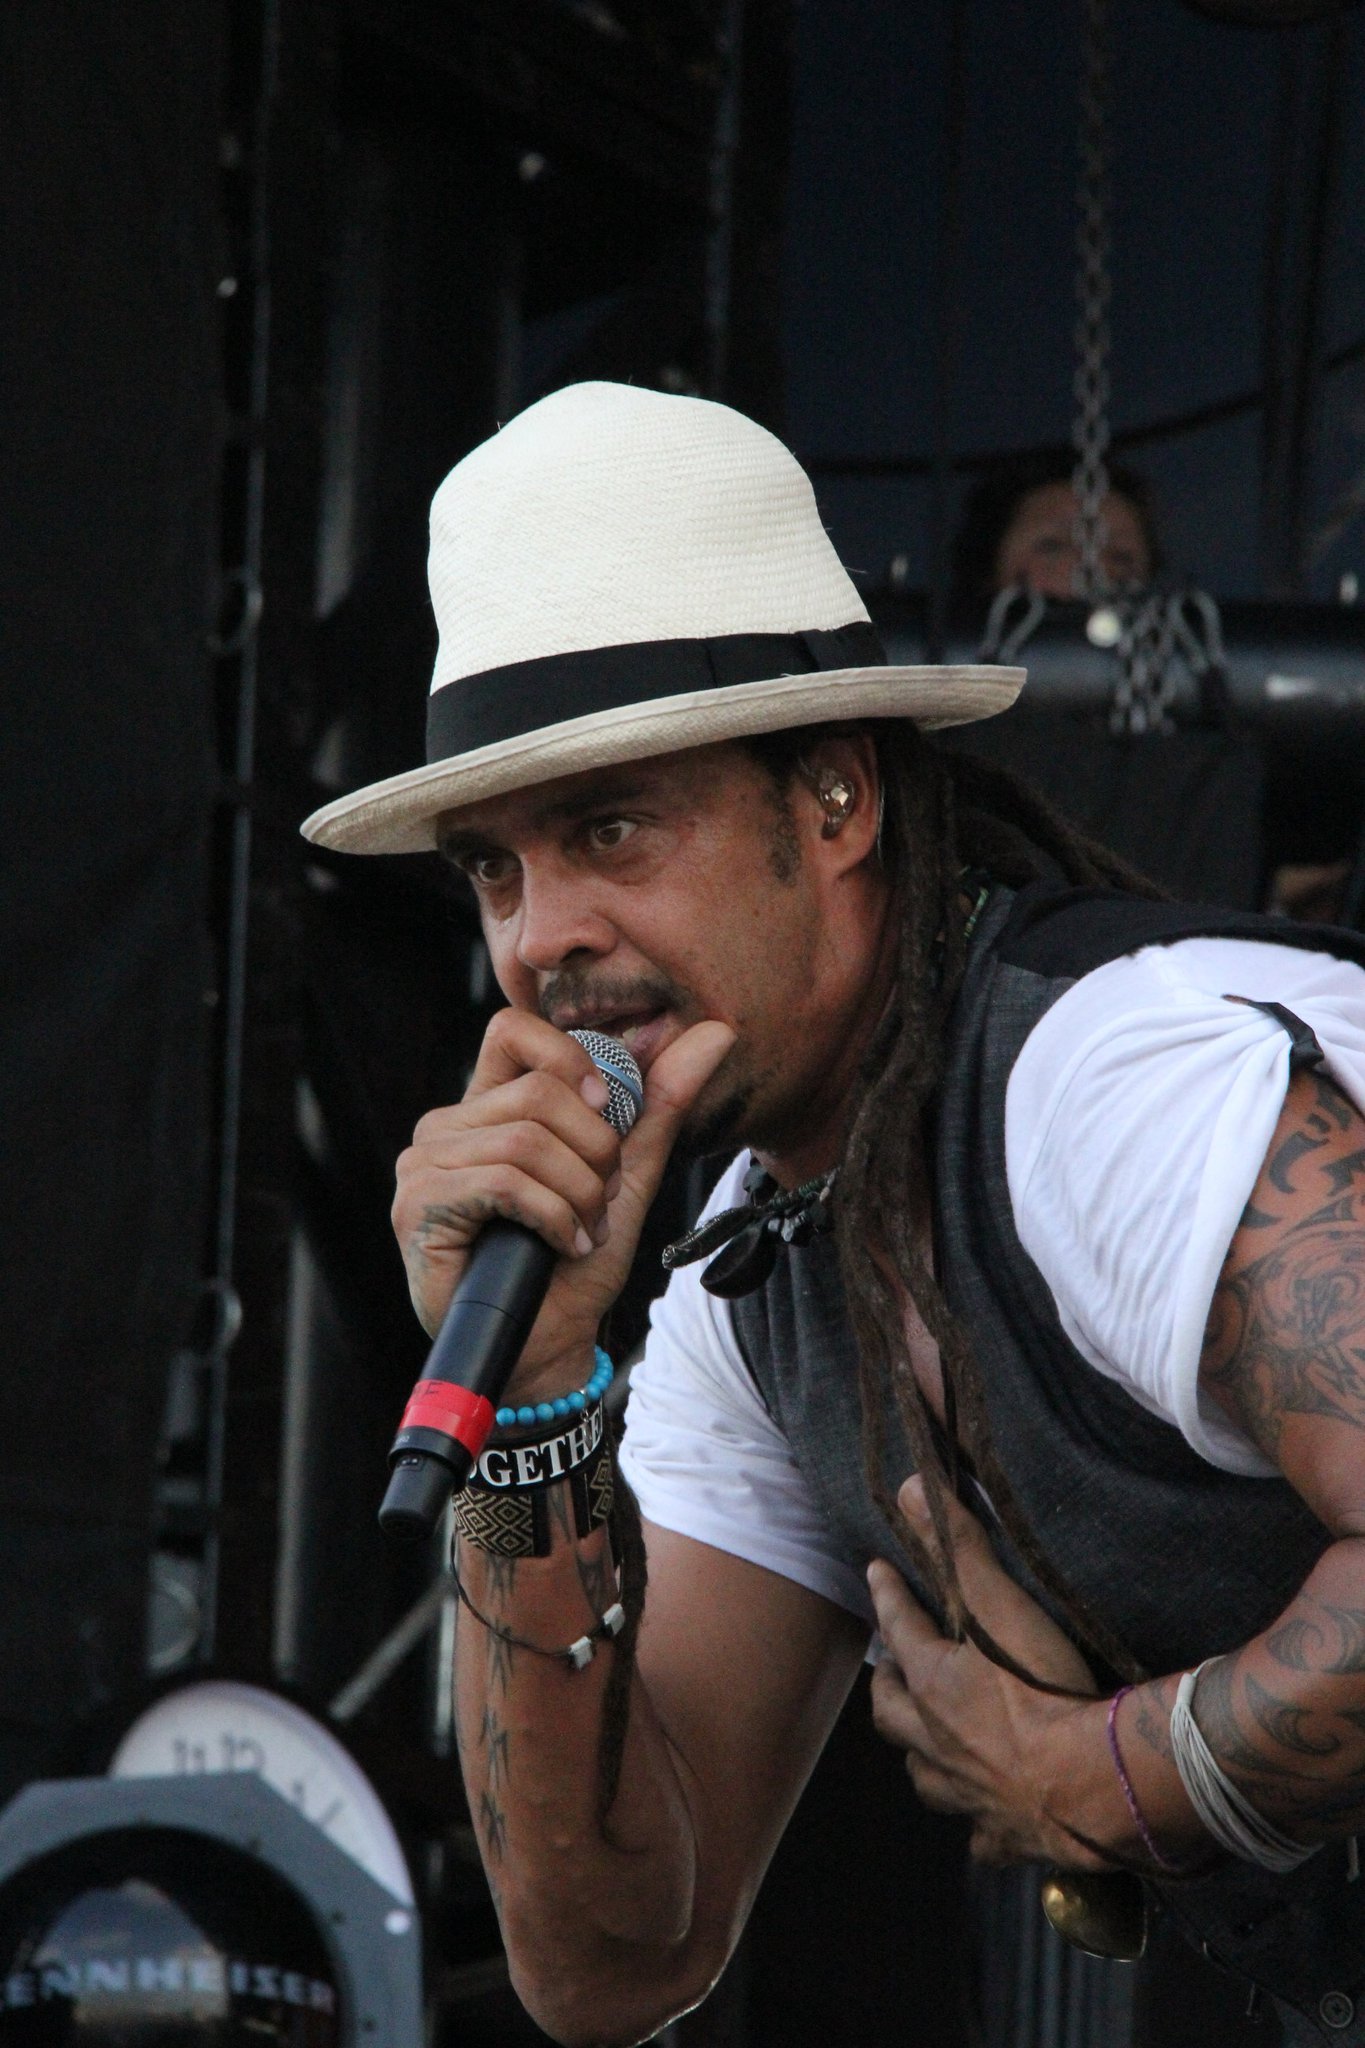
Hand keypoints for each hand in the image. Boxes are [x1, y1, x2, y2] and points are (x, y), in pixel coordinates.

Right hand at [391, 1009, 734, 1399]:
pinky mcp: (419, 1203)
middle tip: (601, 1200)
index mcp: (488, 1106)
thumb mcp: (630, 1171)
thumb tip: (716, 1032)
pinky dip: (554, 1216)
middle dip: (595, 1151)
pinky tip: (563, 1244)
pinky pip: (505, 1182)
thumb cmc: (578, 1261)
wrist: (553, 1344)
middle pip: (539, 1091)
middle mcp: (447, 1125)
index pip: (513, 1028)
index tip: (606, 1109)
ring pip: (527, 1139)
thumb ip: (662, 1102)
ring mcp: (425, 1163)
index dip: (570, 1057)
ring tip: (584, 1229)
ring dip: (579, 1192)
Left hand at [867, 1476, 1107, 1867]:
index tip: (877, 1571)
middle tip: (893, 1668)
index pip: (898, 1628)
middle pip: (892, 1712)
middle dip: (890, 1685)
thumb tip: (909, 1488)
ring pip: (923, 1775)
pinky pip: (979, 1834)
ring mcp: (967, 1796)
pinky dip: (978, 1824)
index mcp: (934, 1685)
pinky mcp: (1004, 1837)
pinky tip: (985, 1823)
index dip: (889, 1595)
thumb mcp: (1000, 1606)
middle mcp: (936, 1743)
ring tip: (926, 1743)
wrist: (1097, 1788)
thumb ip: (958, 1547)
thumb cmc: (1047, 1691)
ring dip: (920, 1755)